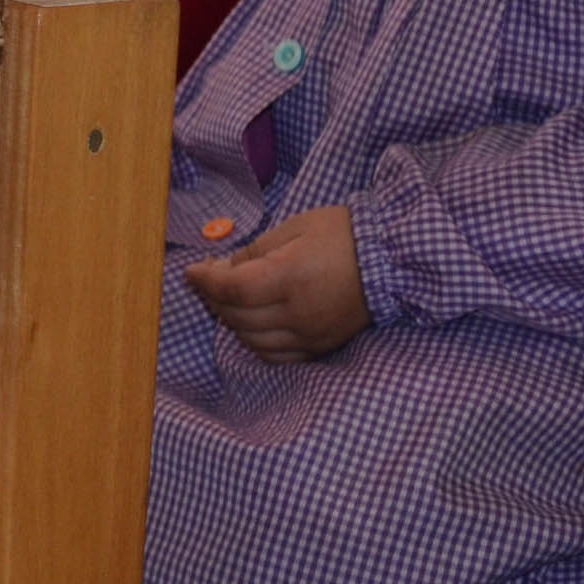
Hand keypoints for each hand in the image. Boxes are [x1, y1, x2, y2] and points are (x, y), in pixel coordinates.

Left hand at [185, 204, 370, 362]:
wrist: (392, 259)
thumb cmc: (341, 234)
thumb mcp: (293, 228)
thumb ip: (254, 251)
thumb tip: (224, 269)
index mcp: (291, 277)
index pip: (232, 289)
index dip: (205, 281)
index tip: (191, 271)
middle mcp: (299, 312)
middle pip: (237, 316)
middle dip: (214, 298)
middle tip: (207, 280)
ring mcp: (310, 334)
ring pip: (252, 340)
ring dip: (231, 321)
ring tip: (227, 299)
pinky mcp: (321, 346)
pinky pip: (275, 355)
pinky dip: (255, 342)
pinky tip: (251, 323)